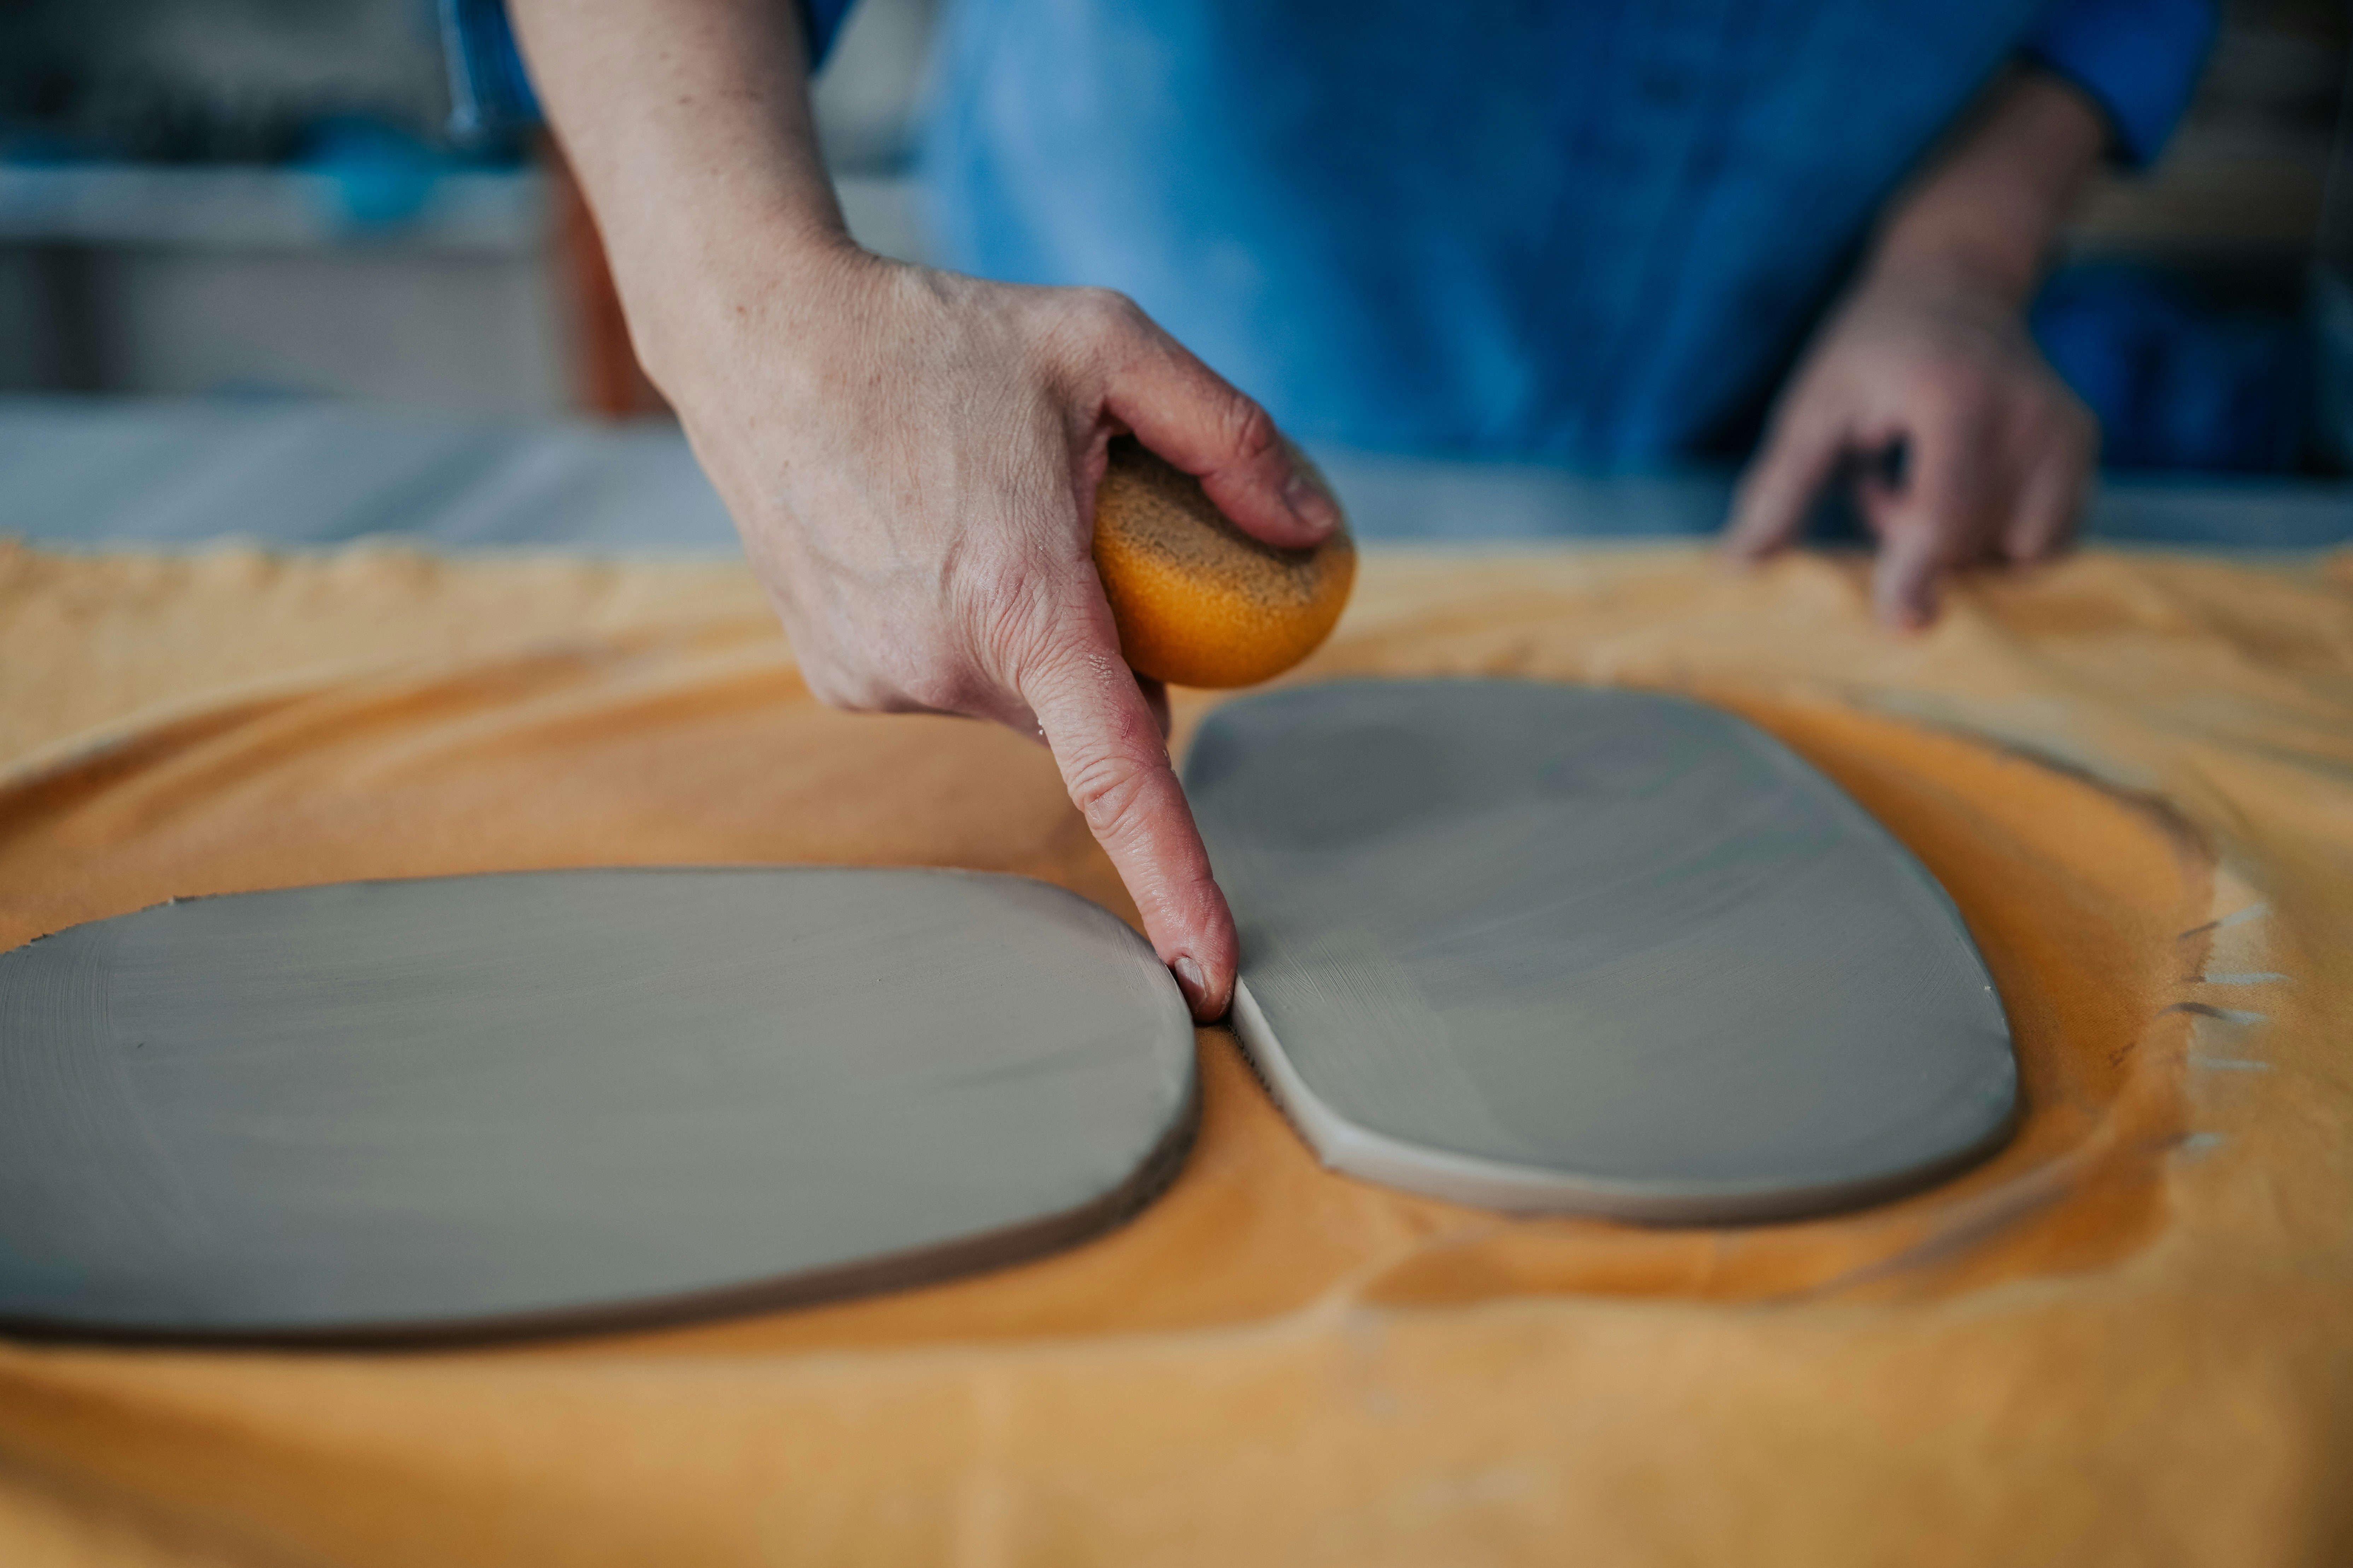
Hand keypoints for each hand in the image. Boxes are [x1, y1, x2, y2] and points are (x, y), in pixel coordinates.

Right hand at [641, 241, 1338, 1020]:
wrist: (762, 335)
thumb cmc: (939, 334)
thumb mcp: (1109, 343)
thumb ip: (1228, 437)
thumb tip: (1310, 532)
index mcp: (1023, 603)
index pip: (1121, 779)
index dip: (1176, 884)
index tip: (1211, 975)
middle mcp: (945, 664)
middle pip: (1083, 709)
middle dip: (1103, 645)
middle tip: (1066, 522)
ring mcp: (880, 682)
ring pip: (1013, 696)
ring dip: (1026, 633)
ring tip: (973, 515)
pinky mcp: (840, 679)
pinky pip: (946, 682)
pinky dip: (960, 630)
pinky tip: (919, 540)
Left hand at [1724, 266, 2096, 628]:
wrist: (1955, 283)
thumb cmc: (1873, 347)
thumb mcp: (1813, 404)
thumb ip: (1780, 485)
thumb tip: (1739, 564)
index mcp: (1958, 399)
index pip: (1944, 519)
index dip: (1914, 579)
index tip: (1896, 621)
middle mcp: (2029, 417)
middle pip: (1973, 544)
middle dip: (1915, 543)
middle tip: (1881, 484)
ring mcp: (2067, 434)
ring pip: (2013, 551)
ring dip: (1957, 542)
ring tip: (1923, 480)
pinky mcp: (2084, 451)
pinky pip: (2044, 539)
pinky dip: (1997, 535)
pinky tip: (1964, 484)